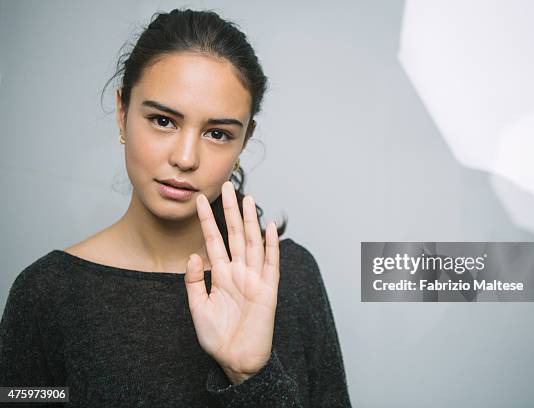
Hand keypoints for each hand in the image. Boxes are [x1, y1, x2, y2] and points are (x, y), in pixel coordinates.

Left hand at [185, 180, 279, 384]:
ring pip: (253, 243)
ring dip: (250, 221)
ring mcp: (254, 279)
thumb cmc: (218, 337)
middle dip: (230, 211)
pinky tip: (268, 228)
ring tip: (247, 199)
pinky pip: (270, 264)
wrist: (236, 359)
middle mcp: (239, 272)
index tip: (200, 201)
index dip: (208, 221)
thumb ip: (194, 282)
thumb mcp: (197, 308)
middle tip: (228, 187)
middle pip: (235, 235)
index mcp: (221, 275)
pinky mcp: (268, 290)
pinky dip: (271, 246)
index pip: (214, 241)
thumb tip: (193, 255)